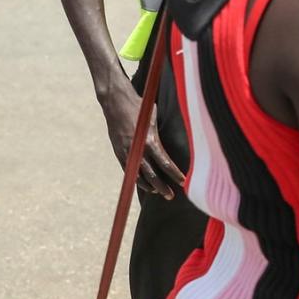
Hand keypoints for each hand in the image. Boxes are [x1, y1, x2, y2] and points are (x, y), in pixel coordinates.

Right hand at [101, 80, 182, 199]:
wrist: (115, 103)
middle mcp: (137, 149)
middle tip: (171, 196)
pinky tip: (144, 184)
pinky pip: (128, 170)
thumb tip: (175, 139)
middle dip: (162, 186)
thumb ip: (160, 134)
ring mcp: (126, 152)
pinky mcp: (118, 152)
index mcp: (149, 140)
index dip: (174, 173)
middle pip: (151, 174)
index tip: (183, 181)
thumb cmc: (140, 107)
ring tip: (158, 192)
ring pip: (138, 175)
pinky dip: (136, 178)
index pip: (164, 162)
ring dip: (148, 185)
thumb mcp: (155, 119)